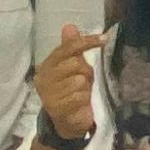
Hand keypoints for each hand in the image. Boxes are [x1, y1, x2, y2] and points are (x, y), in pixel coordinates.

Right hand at [32, 24, 104, 145]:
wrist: (66, 123)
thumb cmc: (71, 92)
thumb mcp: (73, 68)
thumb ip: (71, 48)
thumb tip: (69, 26)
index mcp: (47, 64)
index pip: (67, 48)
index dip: (86, 41)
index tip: (105, 39)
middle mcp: (44, 77)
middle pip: (75, 63)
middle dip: (86, 72)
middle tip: (85, 81)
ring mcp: (48, 93)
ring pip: (78, 80)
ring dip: (85, 87)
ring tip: (80, 94)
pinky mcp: (56, 107)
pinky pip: (80, 95)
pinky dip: (84, 99)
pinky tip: (79, 104)